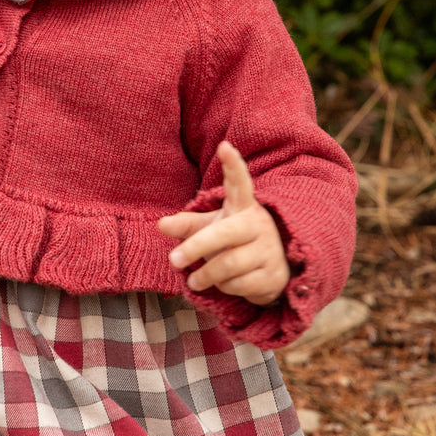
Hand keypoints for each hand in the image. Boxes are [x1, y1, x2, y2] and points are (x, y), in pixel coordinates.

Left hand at [157, 141, 290, 305]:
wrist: (275, 270)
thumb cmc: (236, 241)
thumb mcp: (212, 228)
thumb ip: (188, 225)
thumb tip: (161, 224)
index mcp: (243, 207)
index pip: (239, 183)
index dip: (233, 166)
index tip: (224, 146)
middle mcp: (258, 224)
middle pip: (224, 233)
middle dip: (196, 247)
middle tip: (173, 260)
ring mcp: (269, 250)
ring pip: (229, 264)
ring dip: (207, 275)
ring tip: (195, 281)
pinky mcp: (274, 275)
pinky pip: (240, 285)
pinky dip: (225, 288)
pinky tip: (224, 285)